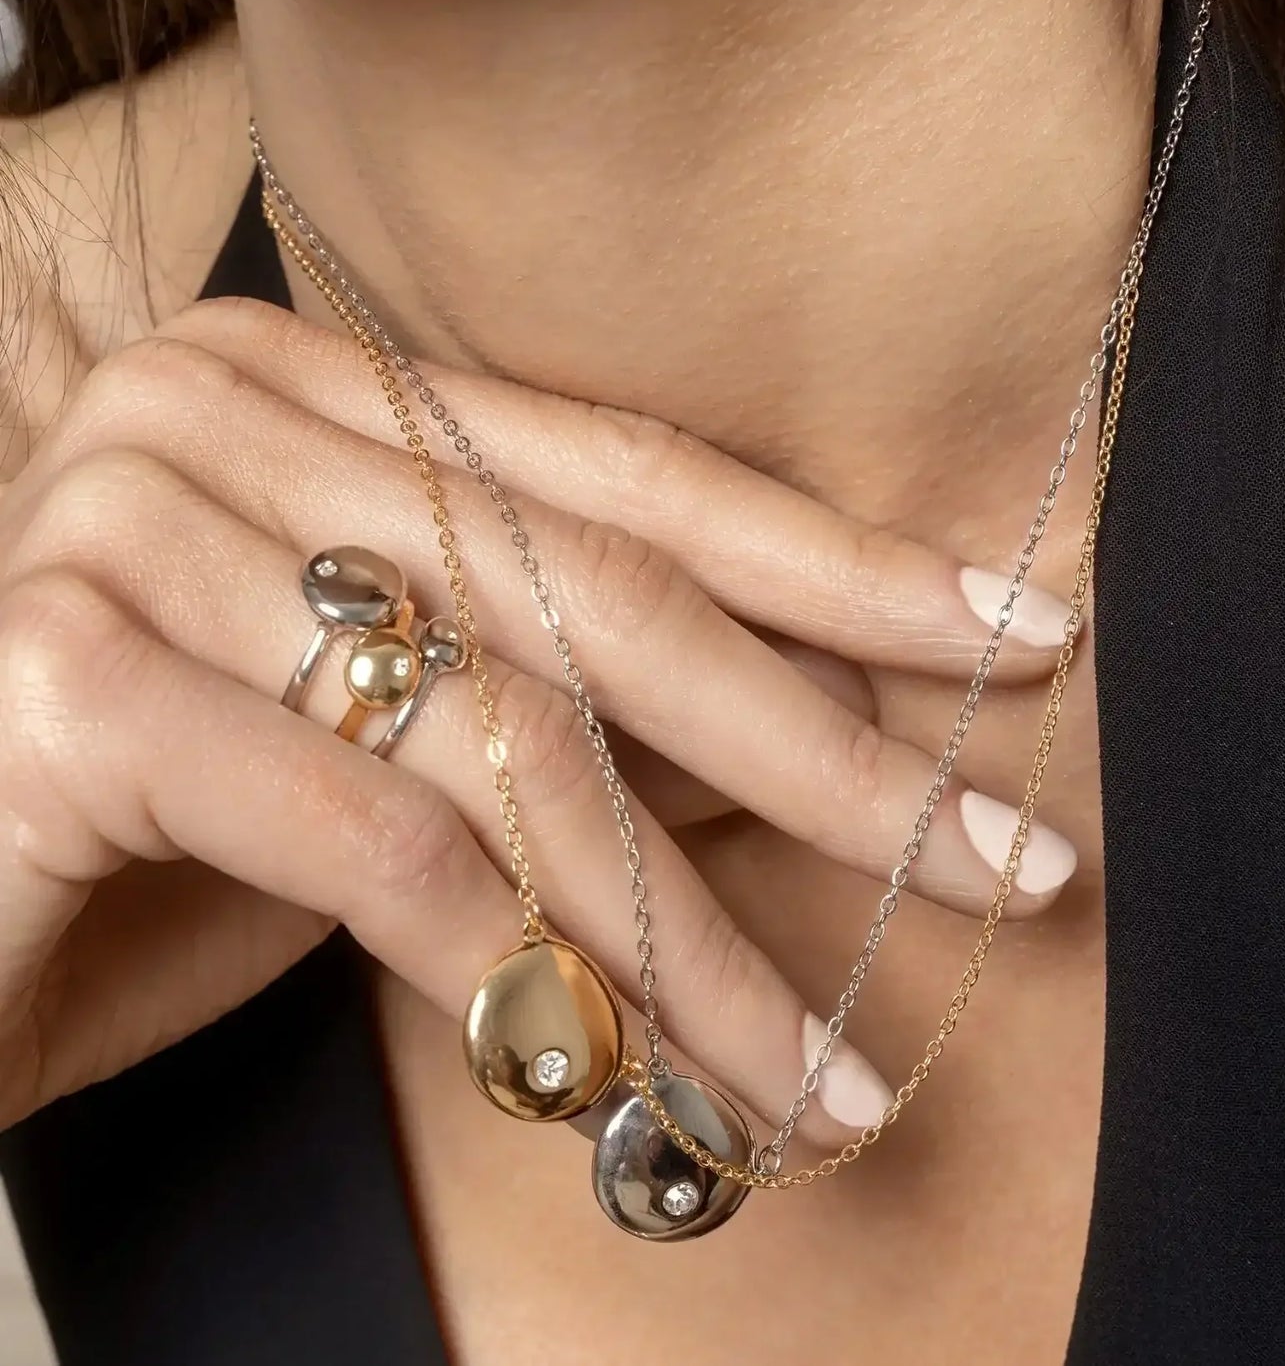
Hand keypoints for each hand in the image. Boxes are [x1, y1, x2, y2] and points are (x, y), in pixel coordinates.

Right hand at [0, 294, 1076, 1150]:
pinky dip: (504, 967)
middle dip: (824, 741)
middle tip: (1001, 856)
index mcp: (300, 382)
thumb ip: (555, 701)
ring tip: (820, 1071)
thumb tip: (817, 726)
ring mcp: (129, 520)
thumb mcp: (373, 741)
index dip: (834, 565)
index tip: (1013, 637)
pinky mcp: (64, 672)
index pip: (619, 470)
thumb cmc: (132, 829)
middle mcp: (212, 409)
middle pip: (589, 589)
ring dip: (688, 933)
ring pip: (500, 735)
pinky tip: (611, 1078)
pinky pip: (363, 835)